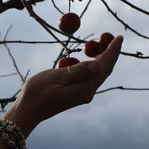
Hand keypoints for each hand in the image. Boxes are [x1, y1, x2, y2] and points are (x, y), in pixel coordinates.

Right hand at [3, 35, 123, 136]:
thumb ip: (78, 71)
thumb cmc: (37, 92)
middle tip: (114, 37)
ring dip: (104, 58)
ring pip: (100, 73)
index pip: (104, 65)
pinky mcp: (78, 94)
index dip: (113, 50)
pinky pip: (92, 77)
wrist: (28, 111)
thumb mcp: (56, 77)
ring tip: (106, 43)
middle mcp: (88, 92)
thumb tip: (98, 65)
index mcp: (85, 87)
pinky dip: (95, 64)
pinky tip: (92, 57)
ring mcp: (84, 94)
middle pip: (106, 69)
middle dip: (112, 52)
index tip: (120, 37)